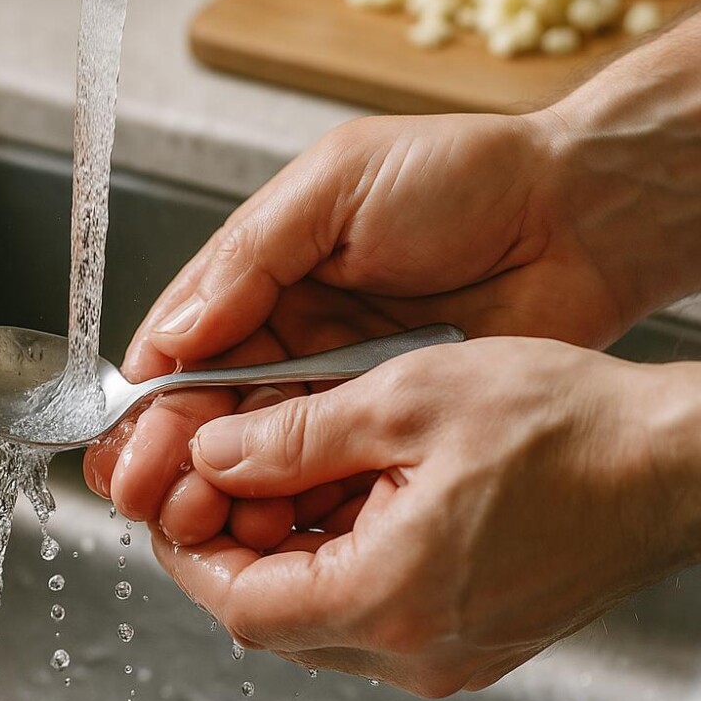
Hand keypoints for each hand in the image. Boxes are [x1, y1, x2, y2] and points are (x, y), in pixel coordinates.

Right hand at [85, 111, 634, 540]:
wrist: (580, 215)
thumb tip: (173, 331)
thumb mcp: (337, 187)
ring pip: (266, 448)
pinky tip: (270, 525)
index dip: (148, 397)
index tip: (121, 445)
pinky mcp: (397, 422)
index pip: (184, 343)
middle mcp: (296, 334)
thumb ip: (250, 256)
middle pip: (214, 408)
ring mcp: (346, 383)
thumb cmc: (463, 175)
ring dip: (227, 487)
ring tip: (198, 523)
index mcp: (268, 272)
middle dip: (175, 456)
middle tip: (149, 502)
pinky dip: (297, 500)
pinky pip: (334, 468)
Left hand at [147, 336, 698, 696]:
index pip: (241, 604)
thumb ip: (294, 435)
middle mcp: (417, 651)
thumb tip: (217, 453)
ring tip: (295, 468)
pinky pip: (377, 612)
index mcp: (390, 599)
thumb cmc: (572, 430)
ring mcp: (451, 655)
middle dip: (235, 544)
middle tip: (227, 472)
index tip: (176, 497)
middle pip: (275, 617)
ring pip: (323, 614)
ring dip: (289, 548)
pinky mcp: (477, 639)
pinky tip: (357, 491)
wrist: (679, 466)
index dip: (189, 549)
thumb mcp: (406, 399)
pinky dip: (344, 556)